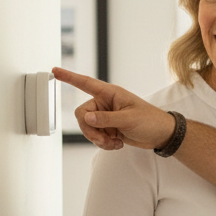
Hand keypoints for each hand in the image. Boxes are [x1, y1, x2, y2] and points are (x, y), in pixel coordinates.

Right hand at [53, 67, 175, 150]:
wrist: (161, 135)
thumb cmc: (150, 121)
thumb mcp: (129, 119)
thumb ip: (107, 119)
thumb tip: (87, 118)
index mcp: (110, 94)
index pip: (85, 83)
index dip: (69, 77)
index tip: (54, 71)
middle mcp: (105, 103)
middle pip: (82, 115)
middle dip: (90, 130)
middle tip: (103, 140)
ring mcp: (106, 117)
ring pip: (87, 128)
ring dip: (98, 139)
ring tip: (113, 143)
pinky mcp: (108, 129)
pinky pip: (95, 137)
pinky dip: (104, 144)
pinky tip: (117, 144)